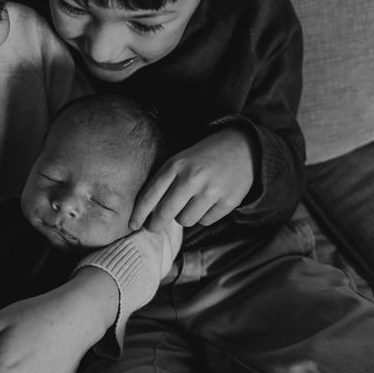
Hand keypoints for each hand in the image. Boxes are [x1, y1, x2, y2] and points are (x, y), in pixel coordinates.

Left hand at [130, 126, 255, 231]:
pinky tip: (209, 201)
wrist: (241, 146)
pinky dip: (203, 216)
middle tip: (154, 226)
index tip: (132, 225)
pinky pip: (205, 222)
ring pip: (185, 221)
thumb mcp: (180, 161)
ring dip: (184, 216)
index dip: (138, 214)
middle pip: (164, 214)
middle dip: (156, 224)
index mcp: (176, 165)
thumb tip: (146, 215)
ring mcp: (211, 191)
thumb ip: (164, 183)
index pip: (150, 195)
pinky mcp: (228, 202)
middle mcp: (192, 178)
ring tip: (191, 202)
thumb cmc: (202, 158)